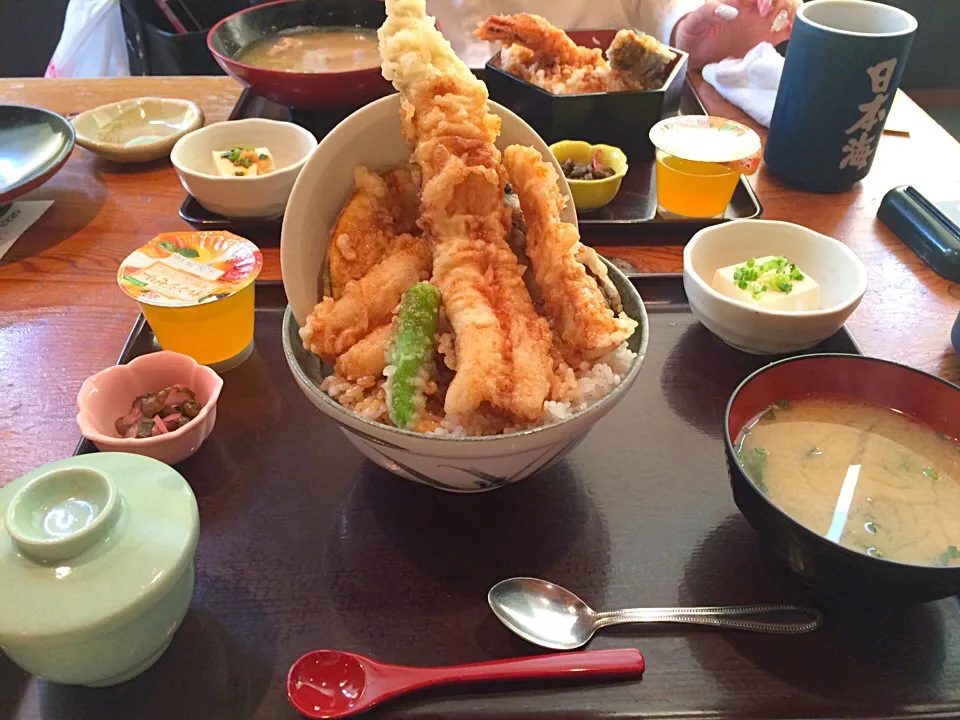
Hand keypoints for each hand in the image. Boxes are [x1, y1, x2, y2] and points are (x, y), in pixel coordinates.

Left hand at [674, 0, 799, 68]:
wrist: (696, 56)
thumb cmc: (692, 37)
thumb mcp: (692, 25)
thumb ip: (705, 13)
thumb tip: (729, 10)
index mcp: (736, 0)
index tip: (761, 8)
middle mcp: (753, 7)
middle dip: (781, 2)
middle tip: (771, 18)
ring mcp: (763, 20)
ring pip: (788, 7)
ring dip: (790, 12)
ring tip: (781, 27)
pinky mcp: (769, 36)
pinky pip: (789, 27)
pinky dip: (795, 28)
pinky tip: (791, 34)